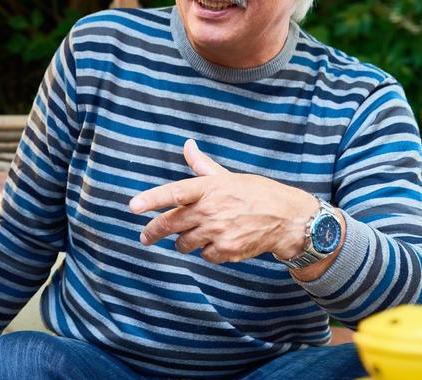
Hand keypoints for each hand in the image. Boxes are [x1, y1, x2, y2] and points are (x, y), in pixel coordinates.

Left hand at [129, 139, 317, 263]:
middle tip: (145, 236)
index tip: (133, 206)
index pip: (174, 193)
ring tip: (196, 234)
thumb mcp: (228, 176)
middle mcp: (211, 209)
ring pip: (184, 243)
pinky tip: (219, 242)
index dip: (151, 199)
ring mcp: (219, 231)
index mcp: (210, 188)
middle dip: (153, 232)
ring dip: (185, 241)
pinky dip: (207, 251)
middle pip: (171, 224)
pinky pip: (204, 255)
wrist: (288, 218)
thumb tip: (188, 145)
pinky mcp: (227, 250)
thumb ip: (202, 165)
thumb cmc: (256, 193)